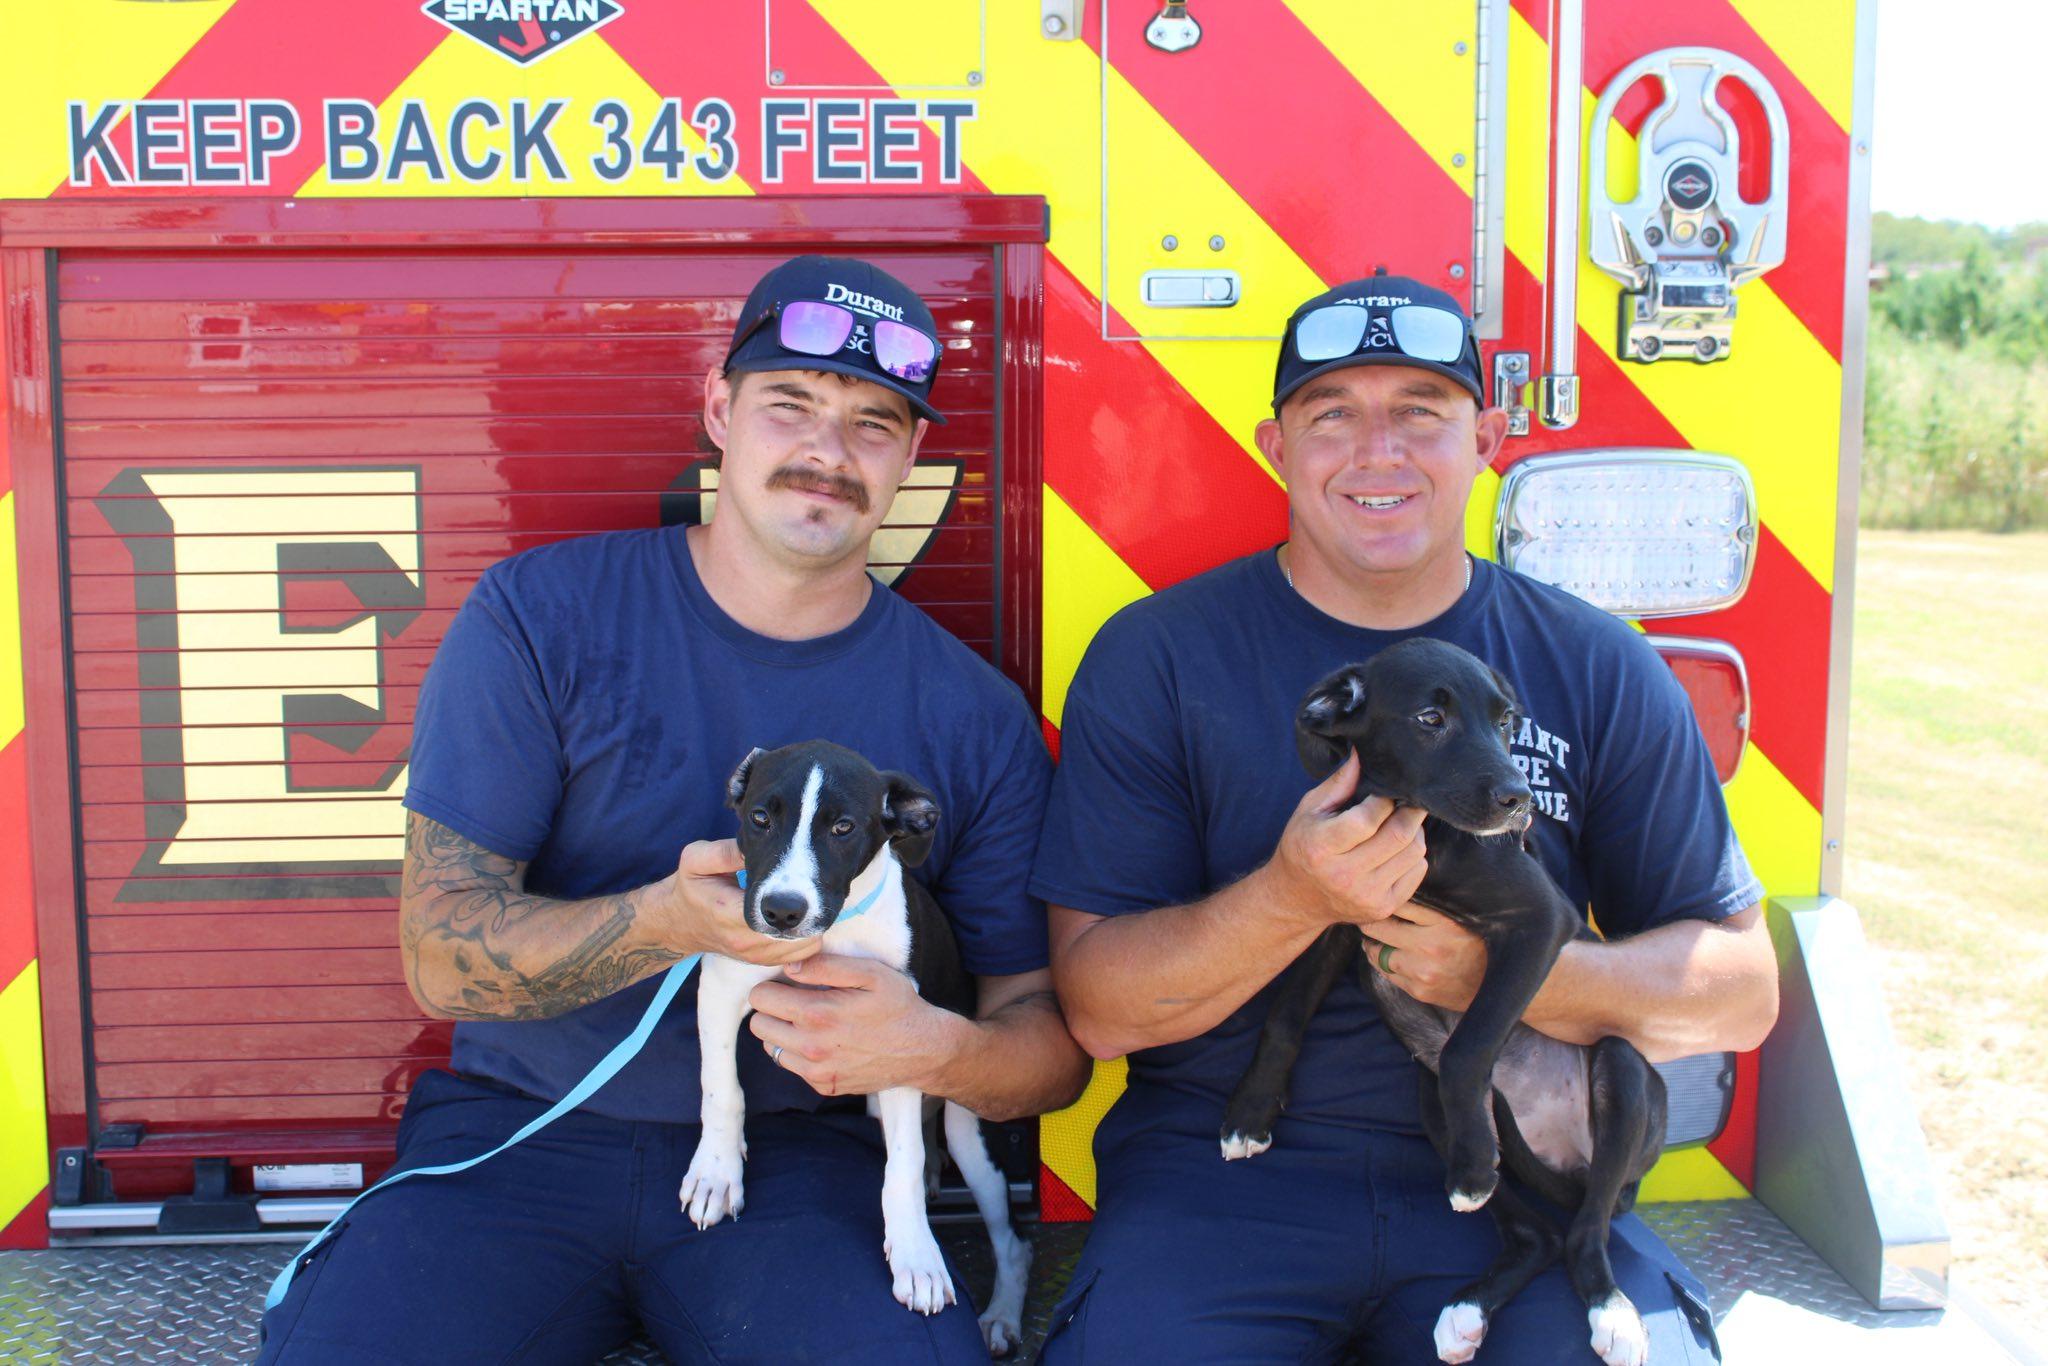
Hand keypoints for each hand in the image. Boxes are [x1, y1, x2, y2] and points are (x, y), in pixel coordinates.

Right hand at [650, 840, 820, 967]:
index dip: (797, 897)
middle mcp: (743, 940)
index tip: (807, 877)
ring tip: (811, 902)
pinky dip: (807, 939)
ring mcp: (753, 955)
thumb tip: (756, 844)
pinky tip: (803, 918)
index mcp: (728, 913)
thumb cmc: (691, 887)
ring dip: (813, 926)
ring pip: (803, 947)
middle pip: (797, 932)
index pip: (776, 912)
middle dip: (812, 911)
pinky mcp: (760, 961)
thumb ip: (725, 851)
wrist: (678, 922)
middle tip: (817, 886)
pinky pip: (798, 956)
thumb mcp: (697, 859)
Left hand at [746, 954, 973, 1096]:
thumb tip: (790, 965)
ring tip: (810, 1021)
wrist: (923, 1050)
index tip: (789, 982)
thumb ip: (826, 966)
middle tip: (796, 1000)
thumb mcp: (870, 973)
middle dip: (772, 1009)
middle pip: (758, 1024)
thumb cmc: (897, 1005)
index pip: (760, 998)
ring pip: (770, 1048)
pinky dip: (799, 1053)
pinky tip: (824, 1041)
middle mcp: (811, 1047)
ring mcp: (816, 1072)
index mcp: (818, 1013)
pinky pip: (792, 1067)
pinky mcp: (824, 1087)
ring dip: (783, 1032)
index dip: (772, 985)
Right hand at [1265, 752, 1428, 930]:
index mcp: (1321, 848)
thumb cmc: (1304, 846)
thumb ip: (1339, 783)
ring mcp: (1367, 896)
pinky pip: (1417, 871)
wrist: (1298, 899)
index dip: (1383, 801)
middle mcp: (1344, 876)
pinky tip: (1397, 849)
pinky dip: (1414, 855)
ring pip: (1414, 853)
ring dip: (1414, 832)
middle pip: (1398, 835)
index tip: (1384, 793)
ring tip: (1400, 824)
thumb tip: (1363, 752)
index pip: (1367, 819)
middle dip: (1409, 812)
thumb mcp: (1309, 810)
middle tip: (1408, 801)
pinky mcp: (1384, 907)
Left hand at [1363, 903, 1487, 1008]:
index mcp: (1444, 921)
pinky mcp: (1419, 990)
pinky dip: (1384, 965)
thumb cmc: (1476, 947)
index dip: (1384, 899)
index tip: (1377, 898)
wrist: (1494, 988)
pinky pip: (1388, 974)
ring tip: (1372, 941)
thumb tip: (1395, 890)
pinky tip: (1387, 959)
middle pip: (1380, 927)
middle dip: (1370, 922)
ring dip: (1373, 946)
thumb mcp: (1459, 919)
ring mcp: (1423, 970)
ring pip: (1379, 953)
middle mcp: (1432, 945)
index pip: (1398, 903)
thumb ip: (1429, 907)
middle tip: (1365, 919)